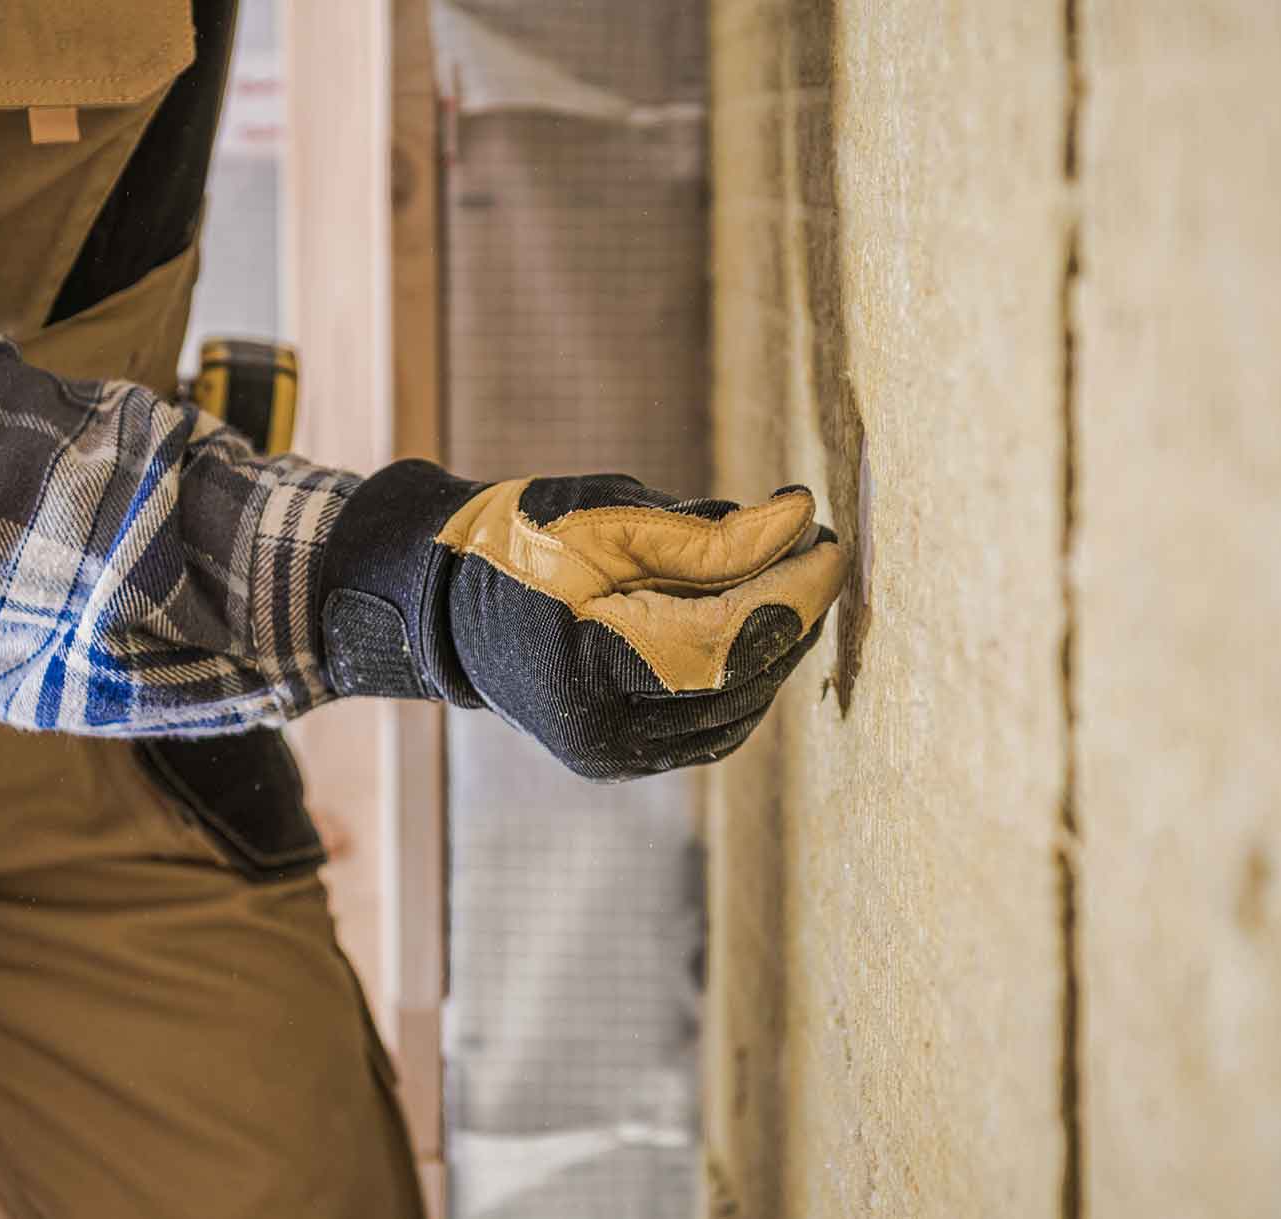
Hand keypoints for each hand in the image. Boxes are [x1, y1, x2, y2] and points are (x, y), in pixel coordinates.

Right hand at [319, 462, 845, 780]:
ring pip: (736, 711)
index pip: (720, 640)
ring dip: (778, 649)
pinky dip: (747, 679)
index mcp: (584, 671)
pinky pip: (714, 727)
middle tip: (822, 554)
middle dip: (792, 615)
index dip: (787, 592)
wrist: (450, 603)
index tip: (830, 541)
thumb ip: (705, 533)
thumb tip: (800, 522)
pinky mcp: (625, 761)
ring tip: (799, 584)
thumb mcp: (606, 520)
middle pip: (737, 681)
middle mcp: (601, 735)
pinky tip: (762, 629)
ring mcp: (614, 758)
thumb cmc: (523, 542)